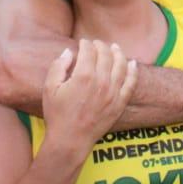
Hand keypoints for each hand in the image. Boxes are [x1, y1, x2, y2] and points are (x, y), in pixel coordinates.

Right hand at [42, 40, 136, 154]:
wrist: (70, 140)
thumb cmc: (57, 114)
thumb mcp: (49, 88)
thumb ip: (58, 66)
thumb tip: (69, 52)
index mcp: (83, 76)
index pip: (89, 51)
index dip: (86, 44)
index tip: (83, 42)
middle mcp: (102, 82)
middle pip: (106, 55)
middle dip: (101, 46)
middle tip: (96, 44)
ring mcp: (113, 93)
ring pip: (121, 65)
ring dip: (118, 53)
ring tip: (115, 47)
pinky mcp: (119, 103)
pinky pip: (131, 83)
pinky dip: (133, 71)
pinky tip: (133, 63)